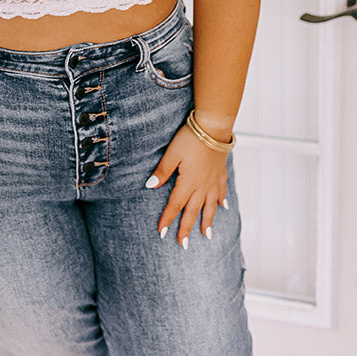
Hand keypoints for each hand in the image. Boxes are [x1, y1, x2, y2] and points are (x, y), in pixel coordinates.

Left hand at [145, 124, 227, 246]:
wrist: (213, 127)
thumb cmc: (190, 138)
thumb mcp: (172, 153)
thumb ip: (163, 171)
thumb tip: (150, 186)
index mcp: (188, 182)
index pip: (175, 205)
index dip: (168, 219)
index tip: (162, 233)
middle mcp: (202, 186)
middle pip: (193, 211)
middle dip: (187, 228)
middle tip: (184, 245)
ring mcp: (213, 181)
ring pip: (210, 206)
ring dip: (207, 221)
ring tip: (206, 235)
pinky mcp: (221, 173)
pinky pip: (221, 192)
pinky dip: (221, 201)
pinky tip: (223, 207)